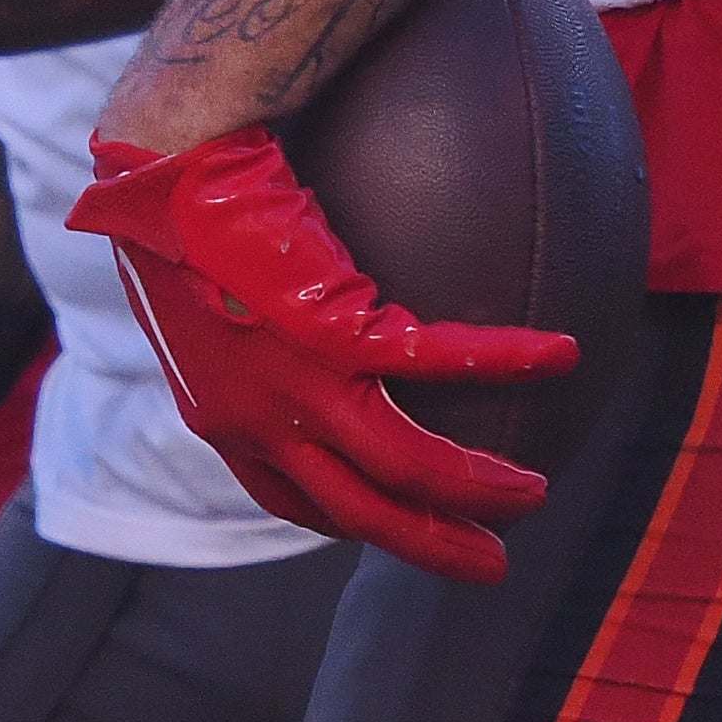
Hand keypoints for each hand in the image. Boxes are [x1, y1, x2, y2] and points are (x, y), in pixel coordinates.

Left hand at [66, 129, 572, 583]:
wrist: (163, 157)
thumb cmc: (176, 203)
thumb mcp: (199, 293)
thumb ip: (246, 329)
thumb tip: (300, 308)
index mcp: (224, 417)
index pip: (293, 499)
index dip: (349, 521)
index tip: (391, 521)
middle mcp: (258, 418)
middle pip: (361, 511)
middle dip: (431, 546)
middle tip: (491, 565)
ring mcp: (294, 380)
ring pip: (406, 463)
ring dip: (477, 486)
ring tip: (535, 492)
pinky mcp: (328, 327)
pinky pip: (434, 359)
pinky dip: (502, 360)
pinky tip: (558, 354)